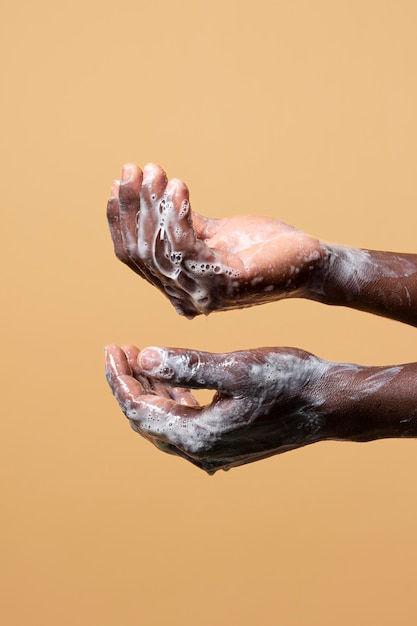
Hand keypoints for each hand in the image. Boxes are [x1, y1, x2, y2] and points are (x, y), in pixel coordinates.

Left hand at [105, 344, 329, 472]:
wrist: (328, 403)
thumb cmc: (287, 380)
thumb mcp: (235, 367)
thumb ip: (187, 366)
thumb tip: (142, 358)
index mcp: (198, 436)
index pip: (139, 410)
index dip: (120, 379)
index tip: (113, 348)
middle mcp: (202, 451)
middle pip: (147, 419)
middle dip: (130, 383)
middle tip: (121, 350)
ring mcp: (214, 451)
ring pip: (166, 421)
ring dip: (151, 390)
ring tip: (142, 359)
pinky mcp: (225, 442)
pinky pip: (186, 423)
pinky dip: (174, 400)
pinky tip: (173, 381)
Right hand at [107, 163, 326, 317]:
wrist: (308, 260)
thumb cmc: (262, 246)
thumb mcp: (214, 232)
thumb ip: (184, 224)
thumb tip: (153, 197)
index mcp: (179, 285)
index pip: (134, 257)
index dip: (121, 221)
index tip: (117, 183)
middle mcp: (185, 296)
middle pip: (140, 253)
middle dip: (132, 208)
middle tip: (132, 169)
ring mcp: (204, 295)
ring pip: (158, 250)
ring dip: (152, 205)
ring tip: (155, 172)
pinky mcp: (225, 285)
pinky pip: (186, 248)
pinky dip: (177, 215)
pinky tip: (179, 187)